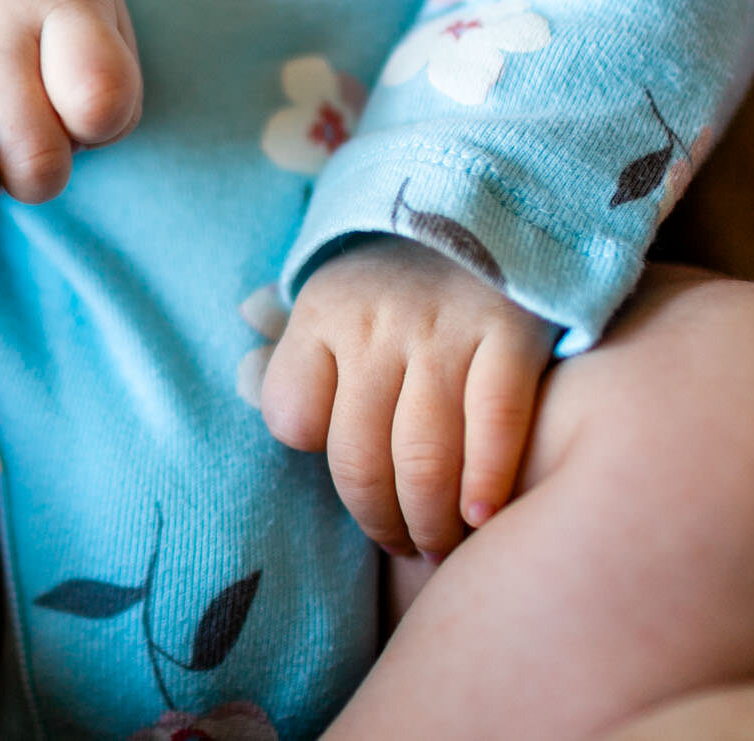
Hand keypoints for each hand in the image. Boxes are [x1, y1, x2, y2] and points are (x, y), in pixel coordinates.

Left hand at [260, 235, 555, 558]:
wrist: (492, 209)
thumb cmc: (400, 281)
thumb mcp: (334, 298)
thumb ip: (295, 352)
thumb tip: (242, 386)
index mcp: (323, 314)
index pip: (292, 419)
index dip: (317, 457)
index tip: (352, 477)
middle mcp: (376, 324)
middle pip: (359, 458)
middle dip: (378, 520)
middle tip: (400, 544)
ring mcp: (444, 331)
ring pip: (423, 459)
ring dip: (428, 521)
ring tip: (437, 541)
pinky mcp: (511, 334)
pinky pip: (495, 427)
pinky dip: (487, 482)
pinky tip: (481, 516)